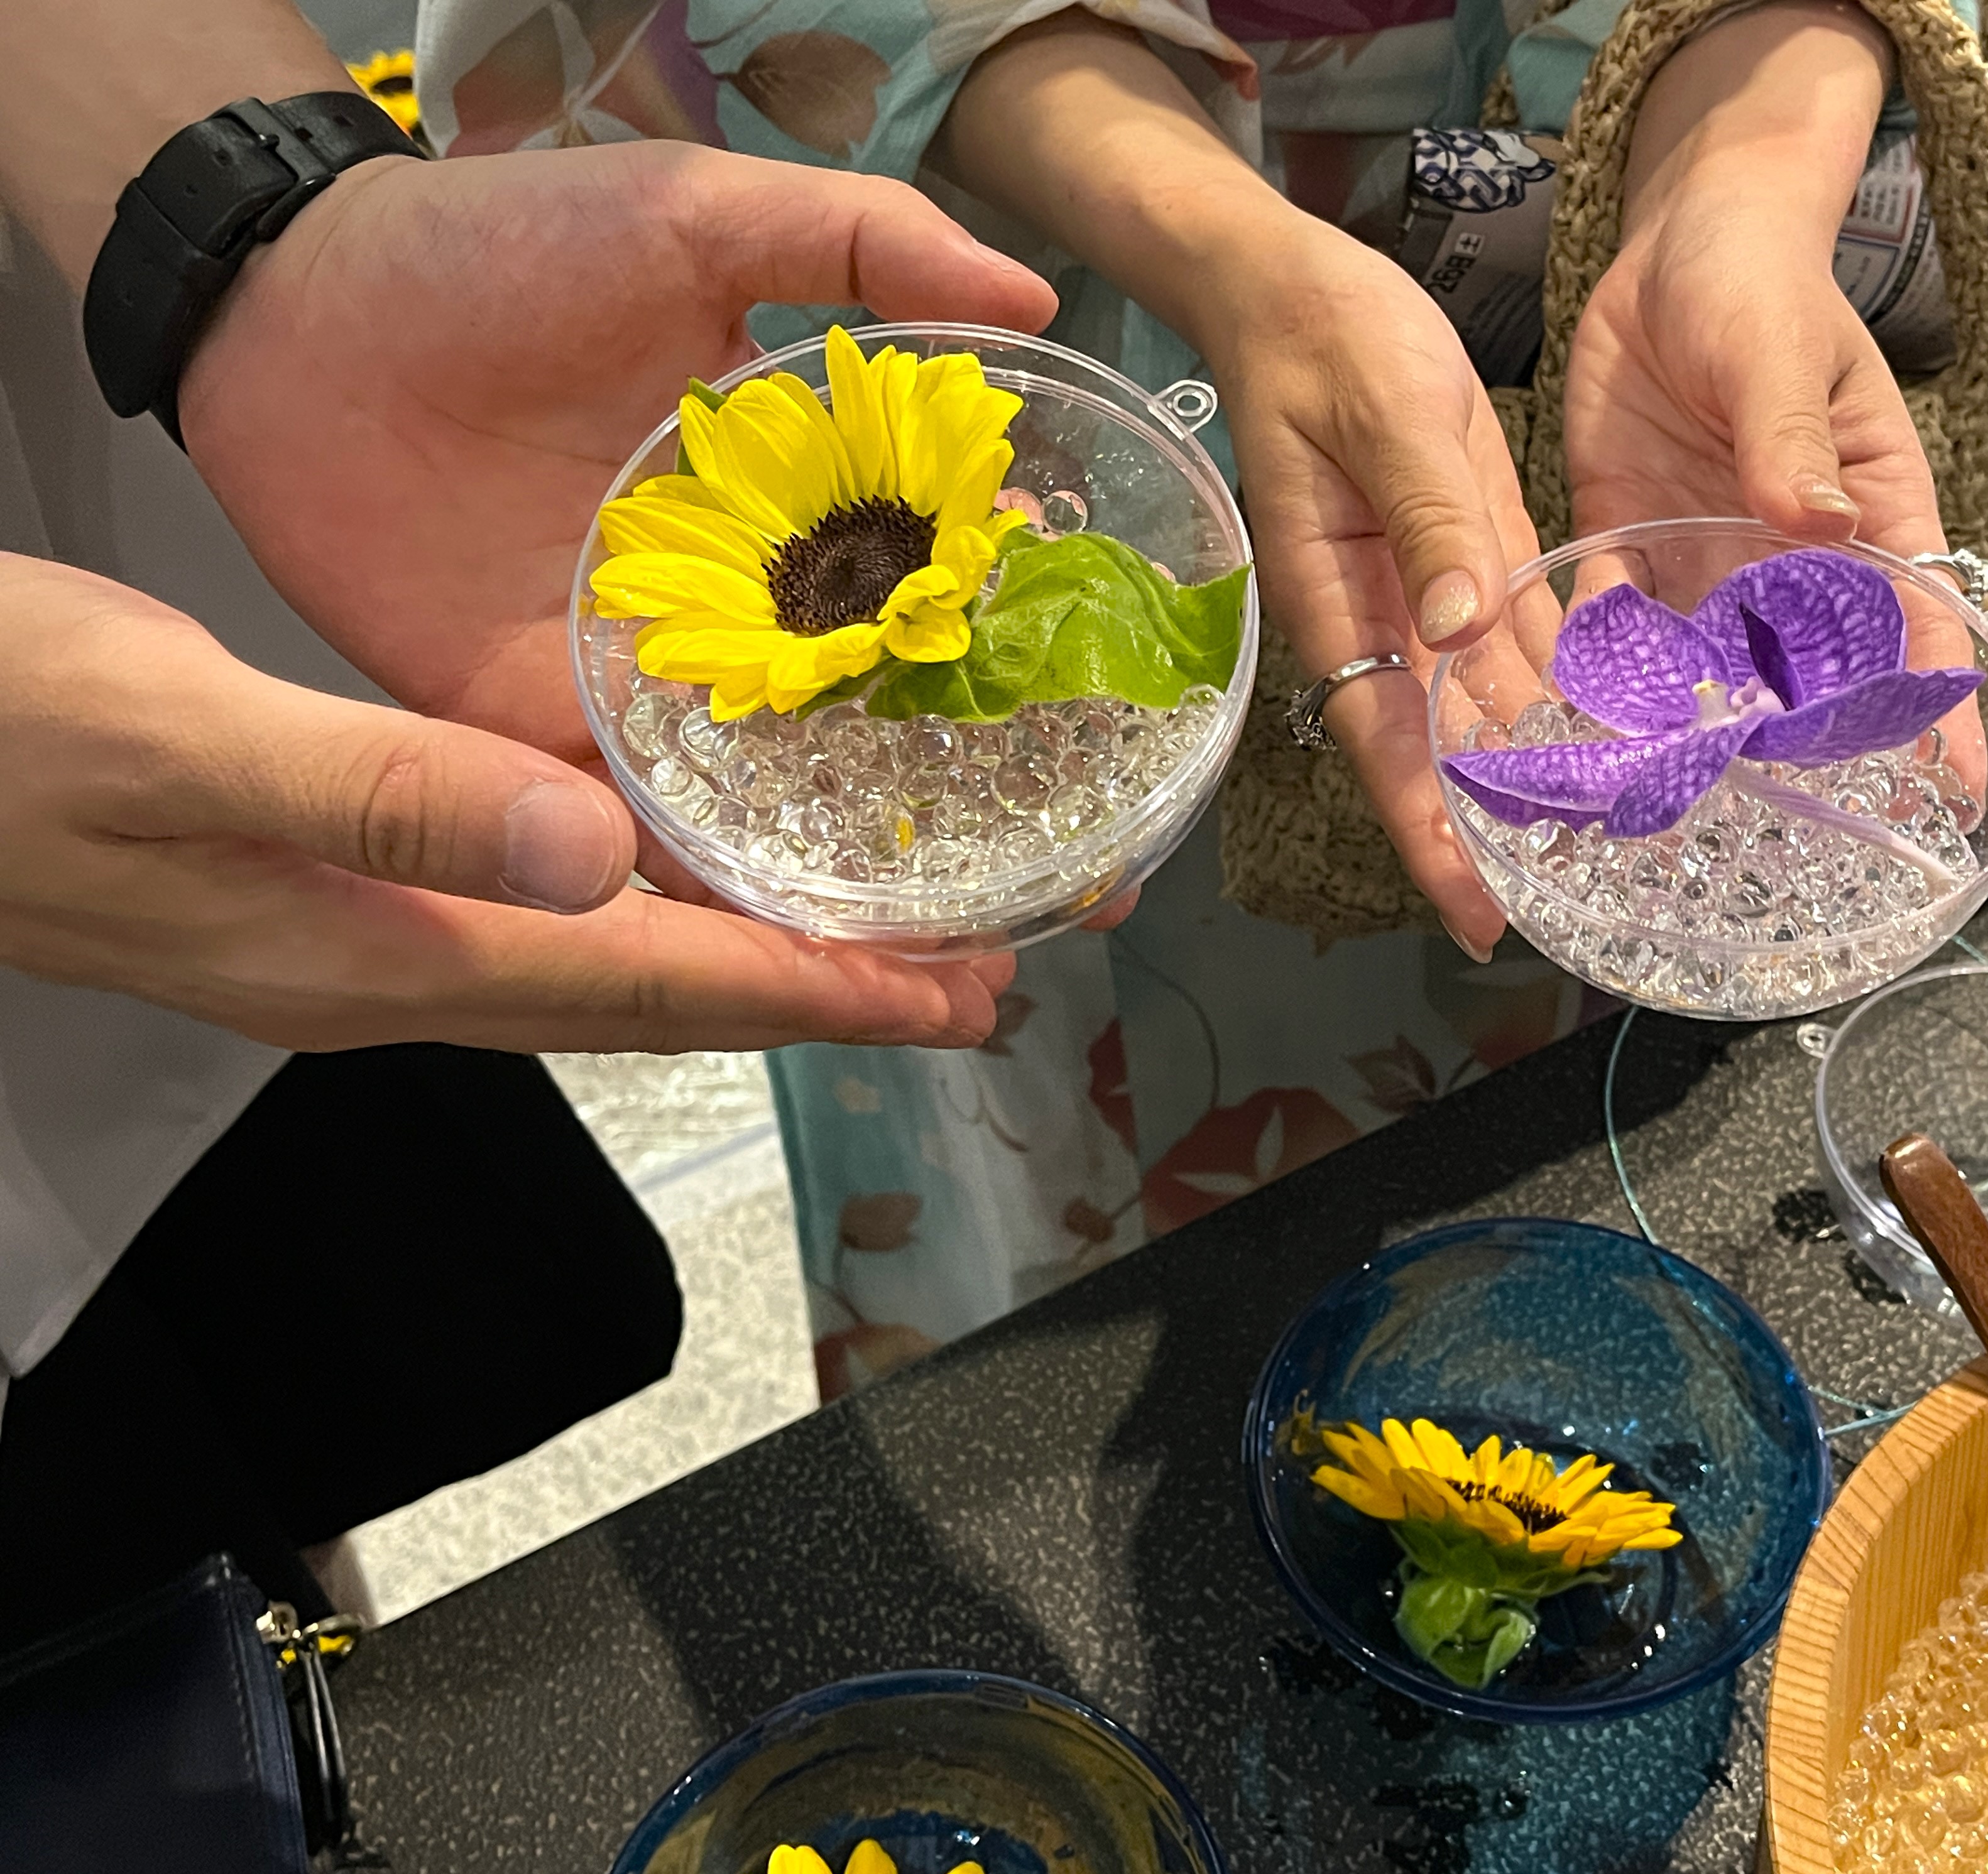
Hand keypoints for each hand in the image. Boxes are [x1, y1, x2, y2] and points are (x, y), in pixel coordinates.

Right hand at [0, 555, 1010, 1051]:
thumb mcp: (179, 736)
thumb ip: (383, 795)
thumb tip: (588, 855)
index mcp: (379, 950)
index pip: (648, 990)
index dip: (810, 997)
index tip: (949, 999)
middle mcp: (388, 972)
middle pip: (650, 1004)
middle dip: (811, 999)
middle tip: (962, 984)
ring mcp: (355, 945)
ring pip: (599, 975)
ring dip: (738, 963)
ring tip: (864, 943)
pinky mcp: (324, 896)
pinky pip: (531, 930)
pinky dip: (634, 916)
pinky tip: (671, 875)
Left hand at [179, 143, 1059, 889]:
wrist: (295, 314)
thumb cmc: (499, 249)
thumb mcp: (698, 218)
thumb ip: (861, 248)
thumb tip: (1037, 304)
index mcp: (802, 500)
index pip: (944, 596)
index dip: (1035, 665)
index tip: (1128, 733)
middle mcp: (749, 608)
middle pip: (893, 733)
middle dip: (991, 820)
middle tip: (1088, 901)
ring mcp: (657, 683)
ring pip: (792, 810)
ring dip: (879, 898)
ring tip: (978, 978)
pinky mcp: (552, 737)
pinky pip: (646, 839)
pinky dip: (719, 908)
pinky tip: (813, 974)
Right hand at [927, 17, 1529, 956]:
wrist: (1298, 282)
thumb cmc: (1323, 338)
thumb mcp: (1384, 414)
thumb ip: (1429, 520)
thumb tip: (1460, 634)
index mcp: (1339, 598)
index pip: (1389, 742)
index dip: (1431, 831)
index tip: (1476, 911)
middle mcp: (1385, 616)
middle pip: (1440, 748)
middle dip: (1493, 828)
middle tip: (1564, 905)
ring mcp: (1429, 588)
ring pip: (1485, 705)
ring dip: (1538, 769)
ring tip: (1607, 844)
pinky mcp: (1469, 552)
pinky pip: (1517, 640)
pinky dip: (1564, 686)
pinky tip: (1621, 730)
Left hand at [1563, 3, 1980, 781]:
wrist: (1674, 246)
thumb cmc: (1760, 284)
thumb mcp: (1781, 351)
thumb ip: (1790, 439)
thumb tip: (1815, 520)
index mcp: (1863, 515)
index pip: (1913, 627)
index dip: (1932, 713)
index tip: (1946, 798)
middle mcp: (1787, 559)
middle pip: (1805, 677)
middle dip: (1797, 756)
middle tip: (1779, 842)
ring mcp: (1707, 560)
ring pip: (1706, 670)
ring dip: (1688, 738)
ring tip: (1668, 818)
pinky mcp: (1631, 542)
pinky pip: (1615, 627)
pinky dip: (1599, 679)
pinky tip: (1578, 738)